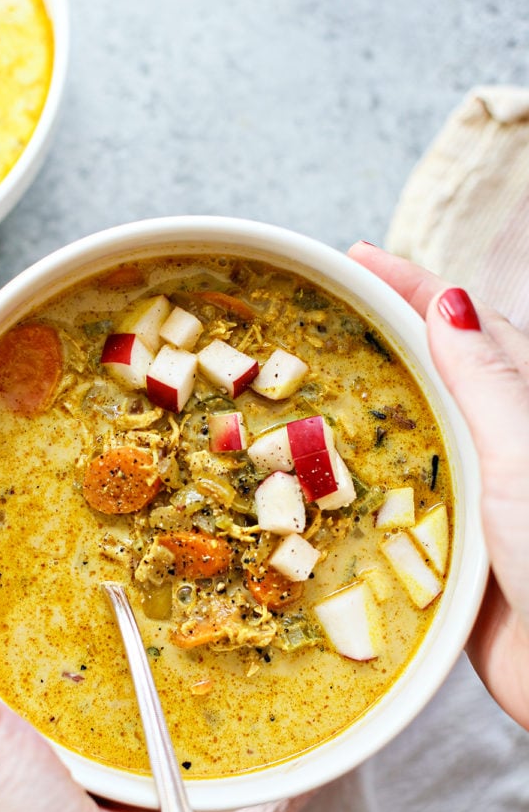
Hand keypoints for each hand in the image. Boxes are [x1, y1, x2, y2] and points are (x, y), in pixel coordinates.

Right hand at [349, 243, 528, 729]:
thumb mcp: (520, 453)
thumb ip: (484, 380)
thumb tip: (449, 299)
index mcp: (520, 409)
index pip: (462, 328)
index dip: (410, 288)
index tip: (356, 258)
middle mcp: (496, 447)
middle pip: (429, 376)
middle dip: (376, 339)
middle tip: (315, 317)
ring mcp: (471, 499)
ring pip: (405, 440)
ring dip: (359, 413)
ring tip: (303, 388)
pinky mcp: (449, 553)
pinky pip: (394, 507)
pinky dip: (358, 489)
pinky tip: (322, 484)